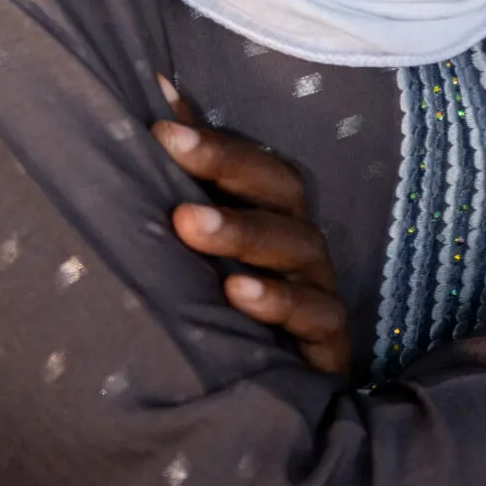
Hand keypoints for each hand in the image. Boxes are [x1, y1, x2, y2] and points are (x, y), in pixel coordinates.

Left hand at [152, 86, 350, 378]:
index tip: (158, 123)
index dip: (211, 139)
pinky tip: (236, 294)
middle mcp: (299, 243)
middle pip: (280, 190)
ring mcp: (318, 292)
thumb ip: (186, 167)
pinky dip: (278, 302)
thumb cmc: (225, 304)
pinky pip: (317, 318)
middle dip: (225, 167)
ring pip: (297, 248)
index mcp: (271, 211)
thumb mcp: (205, 234)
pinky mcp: (329, 348)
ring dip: (241, 232)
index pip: (252, 161)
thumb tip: (156, 83)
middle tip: (170, 147)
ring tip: (187, 225)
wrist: (267, 402)